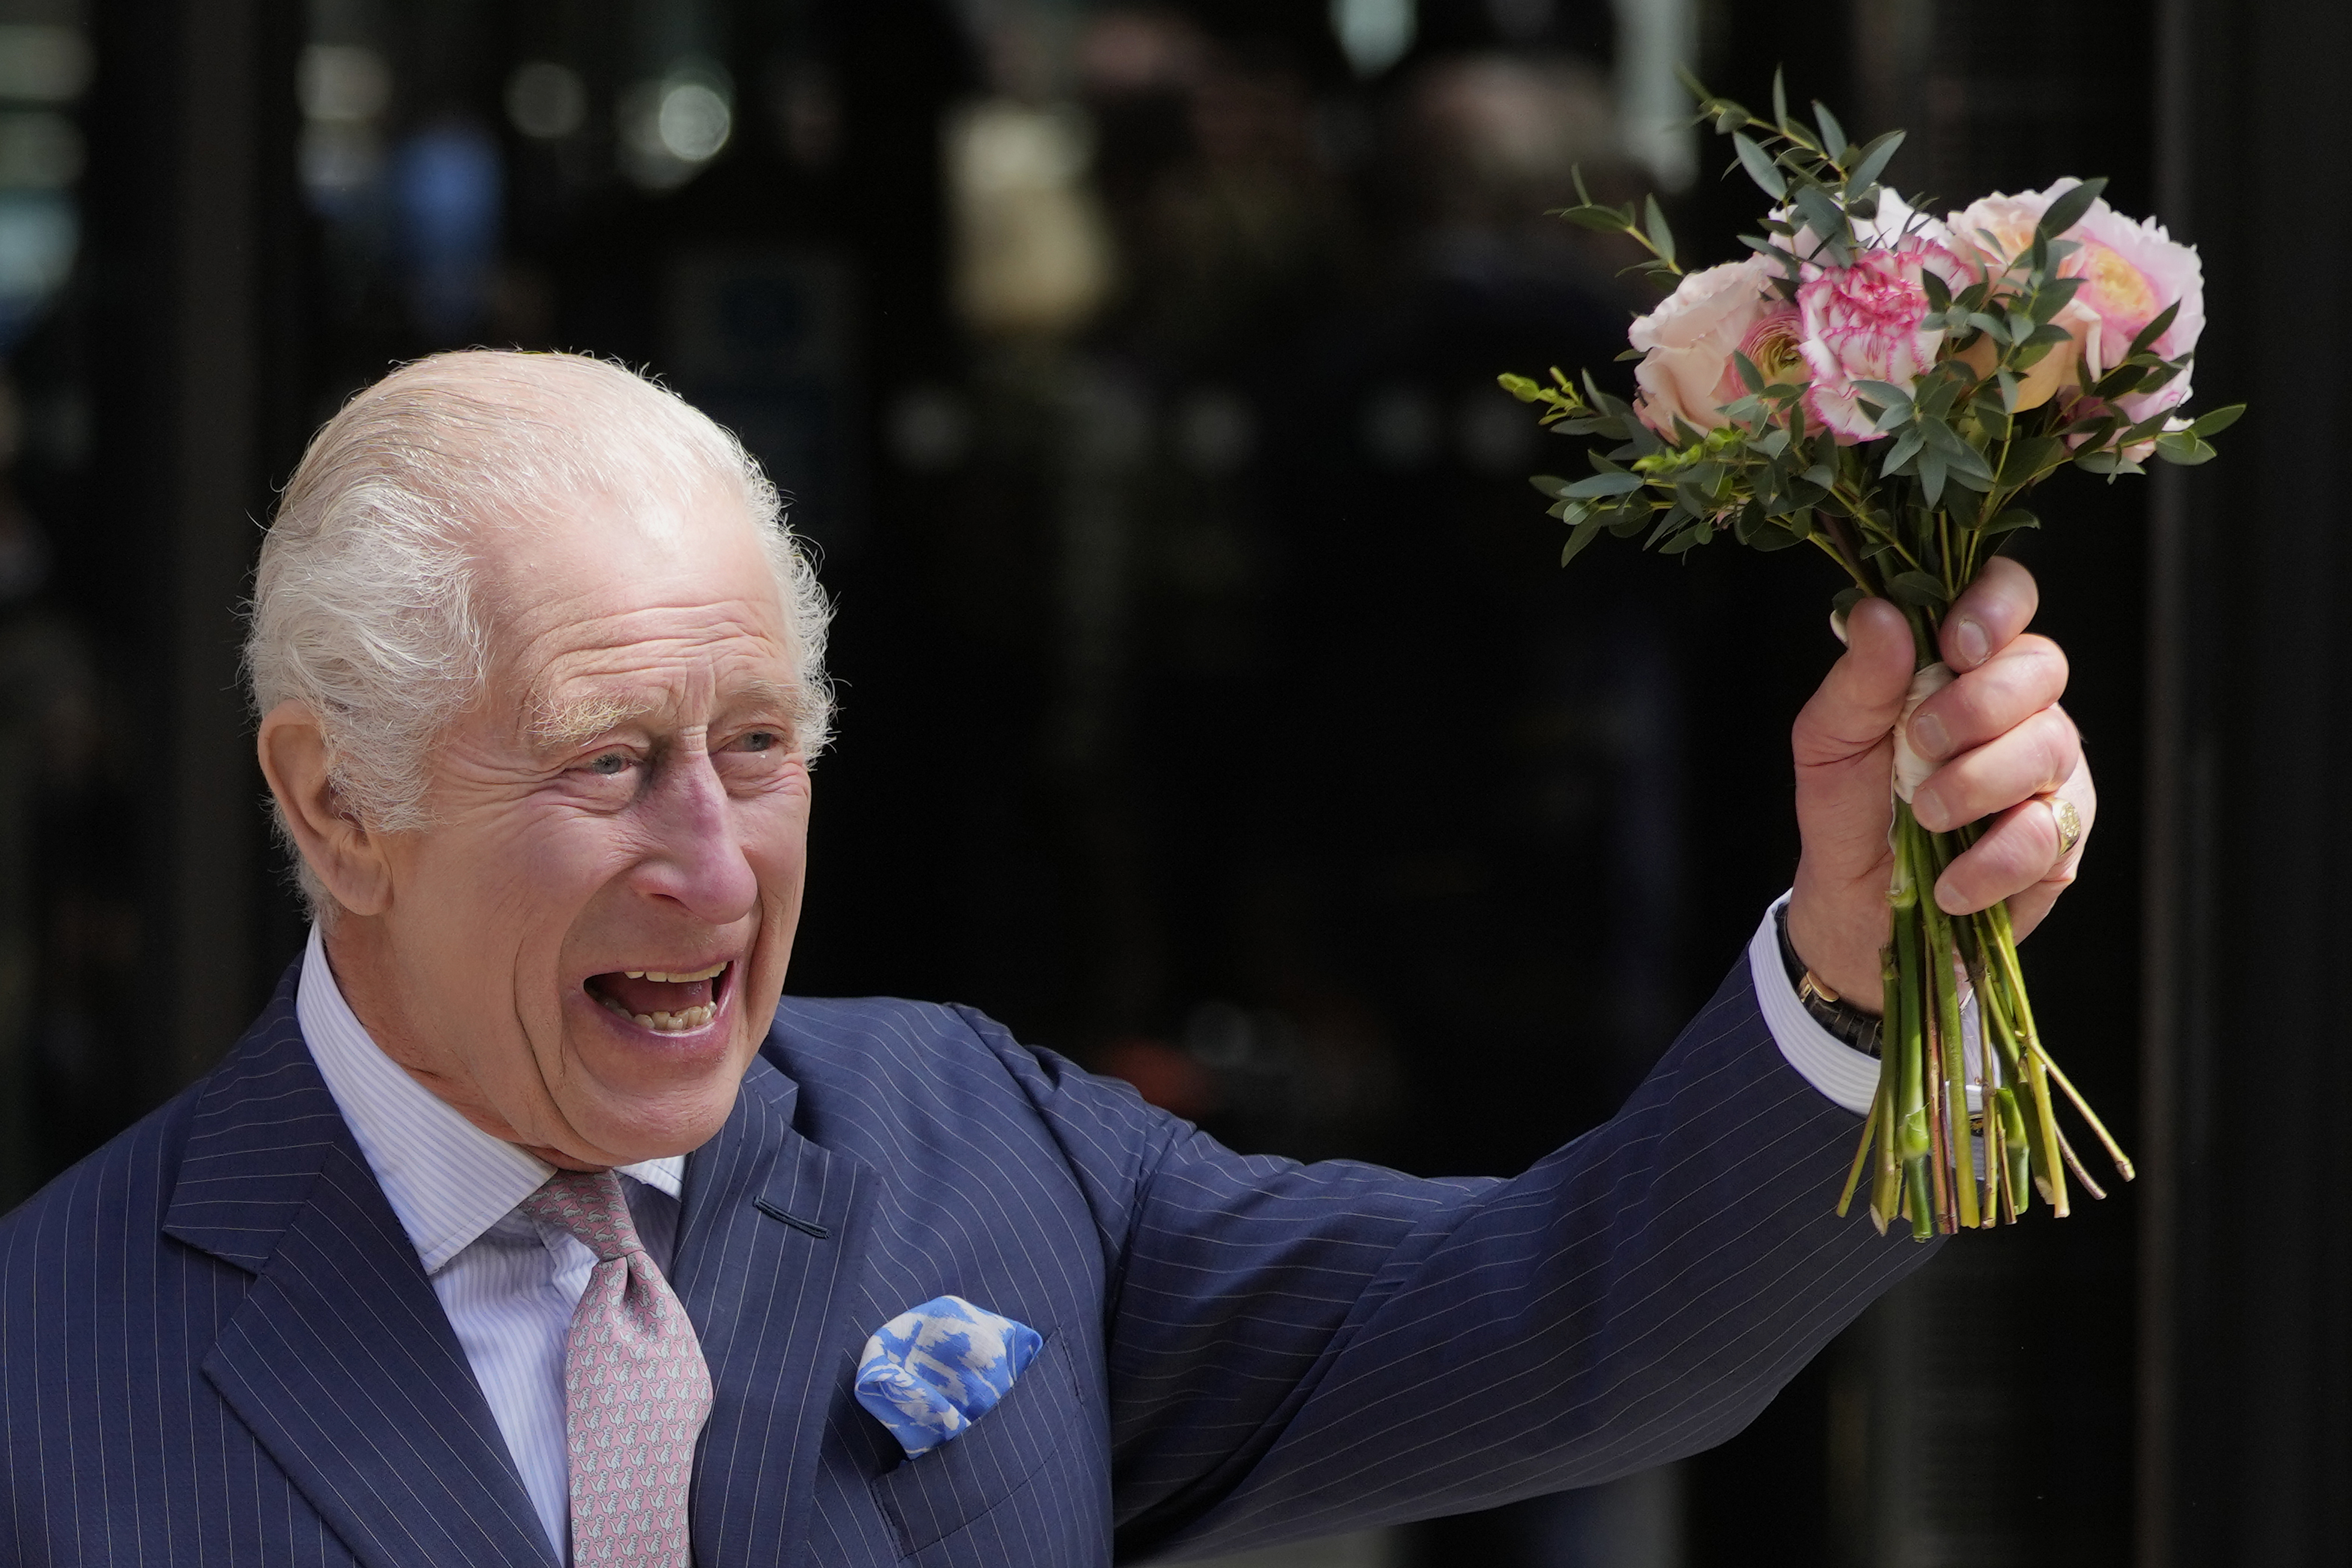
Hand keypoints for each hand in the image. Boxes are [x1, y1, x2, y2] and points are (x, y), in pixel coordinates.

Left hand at [1784, 559, 2094, 1008]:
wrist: (1855, 906)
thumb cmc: (1848, 807)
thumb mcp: (1829, 740)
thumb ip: (1859, 679)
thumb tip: (1879, 612)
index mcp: (1961, 663)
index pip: (2008, 596)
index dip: (1994, 606)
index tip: (1954, 645)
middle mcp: (2018, 706)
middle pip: (2041, 665)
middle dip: (1979, 703)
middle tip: (1918, 742)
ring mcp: (2049, 770)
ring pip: (2051, 745)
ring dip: (1978, 781)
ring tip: (1924, 813)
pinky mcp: (2061, 838)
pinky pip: (2048, 834)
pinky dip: (1991, 860)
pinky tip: (1948, 881)